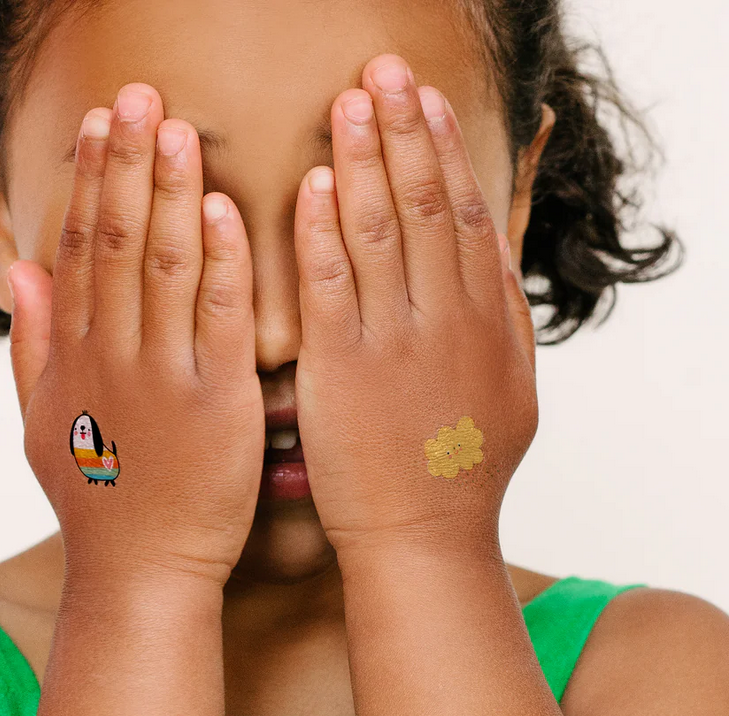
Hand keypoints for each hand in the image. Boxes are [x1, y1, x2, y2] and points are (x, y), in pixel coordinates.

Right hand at [7, 84, 262, 588]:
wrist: (139, 575)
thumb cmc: (96, 502)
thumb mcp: (40, 426)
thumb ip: (31, 345)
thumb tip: (20, 272)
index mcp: (74, 358)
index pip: (79, 250)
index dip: (89, 181)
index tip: (99, 120)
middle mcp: (112, 358)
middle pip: (116, 243)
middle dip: (126, 164)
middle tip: (138, 93)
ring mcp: (163, 380)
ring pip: (165, 268)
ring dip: (170, 193)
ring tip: (176, 127)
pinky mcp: (217, 405)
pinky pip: (219, 321)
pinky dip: (222, 264)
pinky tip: (223, 210)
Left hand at [293, 54, 537, 560]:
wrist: (423, 538)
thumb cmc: (458, 473)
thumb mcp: (508, 392)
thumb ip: (500, 323)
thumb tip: (492, 265)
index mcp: (486, 322)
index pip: (466, 215)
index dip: (445, 150)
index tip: (426, 100)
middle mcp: (448, 320)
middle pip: (429, 205)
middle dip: (405, 130)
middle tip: (385, 69)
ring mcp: (398, 343)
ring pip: (385, 231)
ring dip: (367, 159)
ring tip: (350, 99)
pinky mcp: (346, 371)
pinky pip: (335, 287)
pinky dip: (325, 232)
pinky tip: (315, 183)